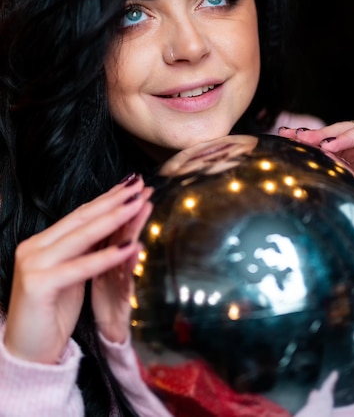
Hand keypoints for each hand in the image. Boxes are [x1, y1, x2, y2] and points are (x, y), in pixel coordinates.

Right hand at [4, 175, 151, 363]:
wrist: (28, 354)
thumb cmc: (51, 312)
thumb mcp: (72, 273)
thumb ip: (84, 250)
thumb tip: (110, 224)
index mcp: (40, 243)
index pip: (79, 214)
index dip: (107, 198)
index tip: (132, 184)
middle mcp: (33, 248)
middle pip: (82, 219)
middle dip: (114, 200)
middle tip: (140, 185)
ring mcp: (32, 264)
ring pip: (82, 236)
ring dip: (114, 219)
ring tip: (138, 204)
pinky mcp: (37, 284)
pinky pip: (80, 267)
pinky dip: (106, 257)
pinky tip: (129, 246)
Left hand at [279, 117, 353, 226]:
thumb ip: (340, 176)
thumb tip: (306, 175)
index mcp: (351, 145)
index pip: (325, 138)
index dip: (306, 137)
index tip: (283, 136)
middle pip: (339, 131)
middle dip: (319, 135)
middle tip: (301, 138)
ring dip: (345, 138)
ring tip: (328, 147)